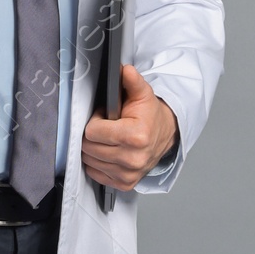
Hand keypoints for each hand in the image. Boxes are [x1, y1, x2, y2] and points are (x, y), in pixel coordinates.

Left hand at [81, 65, 177, 192]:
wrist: (165, 135)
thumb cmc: (150, 116)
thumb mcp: (142, 94)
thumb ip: (132, 81)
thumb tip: (125, 70)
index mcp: (136, 137)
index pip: (92, 132)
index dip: (95, 122)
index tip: (104, 117)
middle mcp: (133, 159)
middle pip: (89, 148)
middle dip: (92, 135)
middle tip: (105, 127)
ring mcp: (129, 174)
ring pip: (90, 161)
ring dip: (94, 149)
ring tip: (108, 139)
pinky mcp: (125, 184)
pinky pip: (95, 173)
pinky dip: (98, 163)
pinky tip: (109, 152)